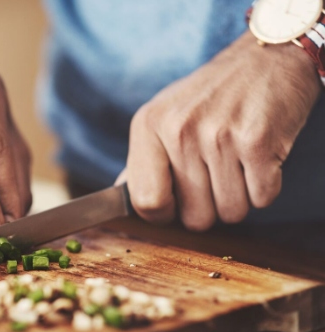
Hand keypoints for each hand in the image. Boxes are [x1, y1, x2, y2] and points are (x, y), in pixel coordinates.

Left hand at [122, 31, 319, 229]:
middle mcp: (179, 130)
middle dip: (209, 207)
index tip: (176, 204)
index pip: (145, 201)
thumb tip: (120, 194)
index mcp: (148, 125)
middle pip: (194, 217)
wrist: (266, 57)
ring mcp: (218, 136)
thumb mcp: (163, 115)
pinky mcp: (258, 142)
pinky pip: (261, 199)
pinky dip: (265, 187)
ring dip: (239, 197)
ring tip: (238, 161)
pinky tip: (258, 157)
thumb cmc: (210, 95)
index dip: (164, 214)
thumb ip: (143, 159)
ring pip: (230, 213)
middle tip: (216, 174)